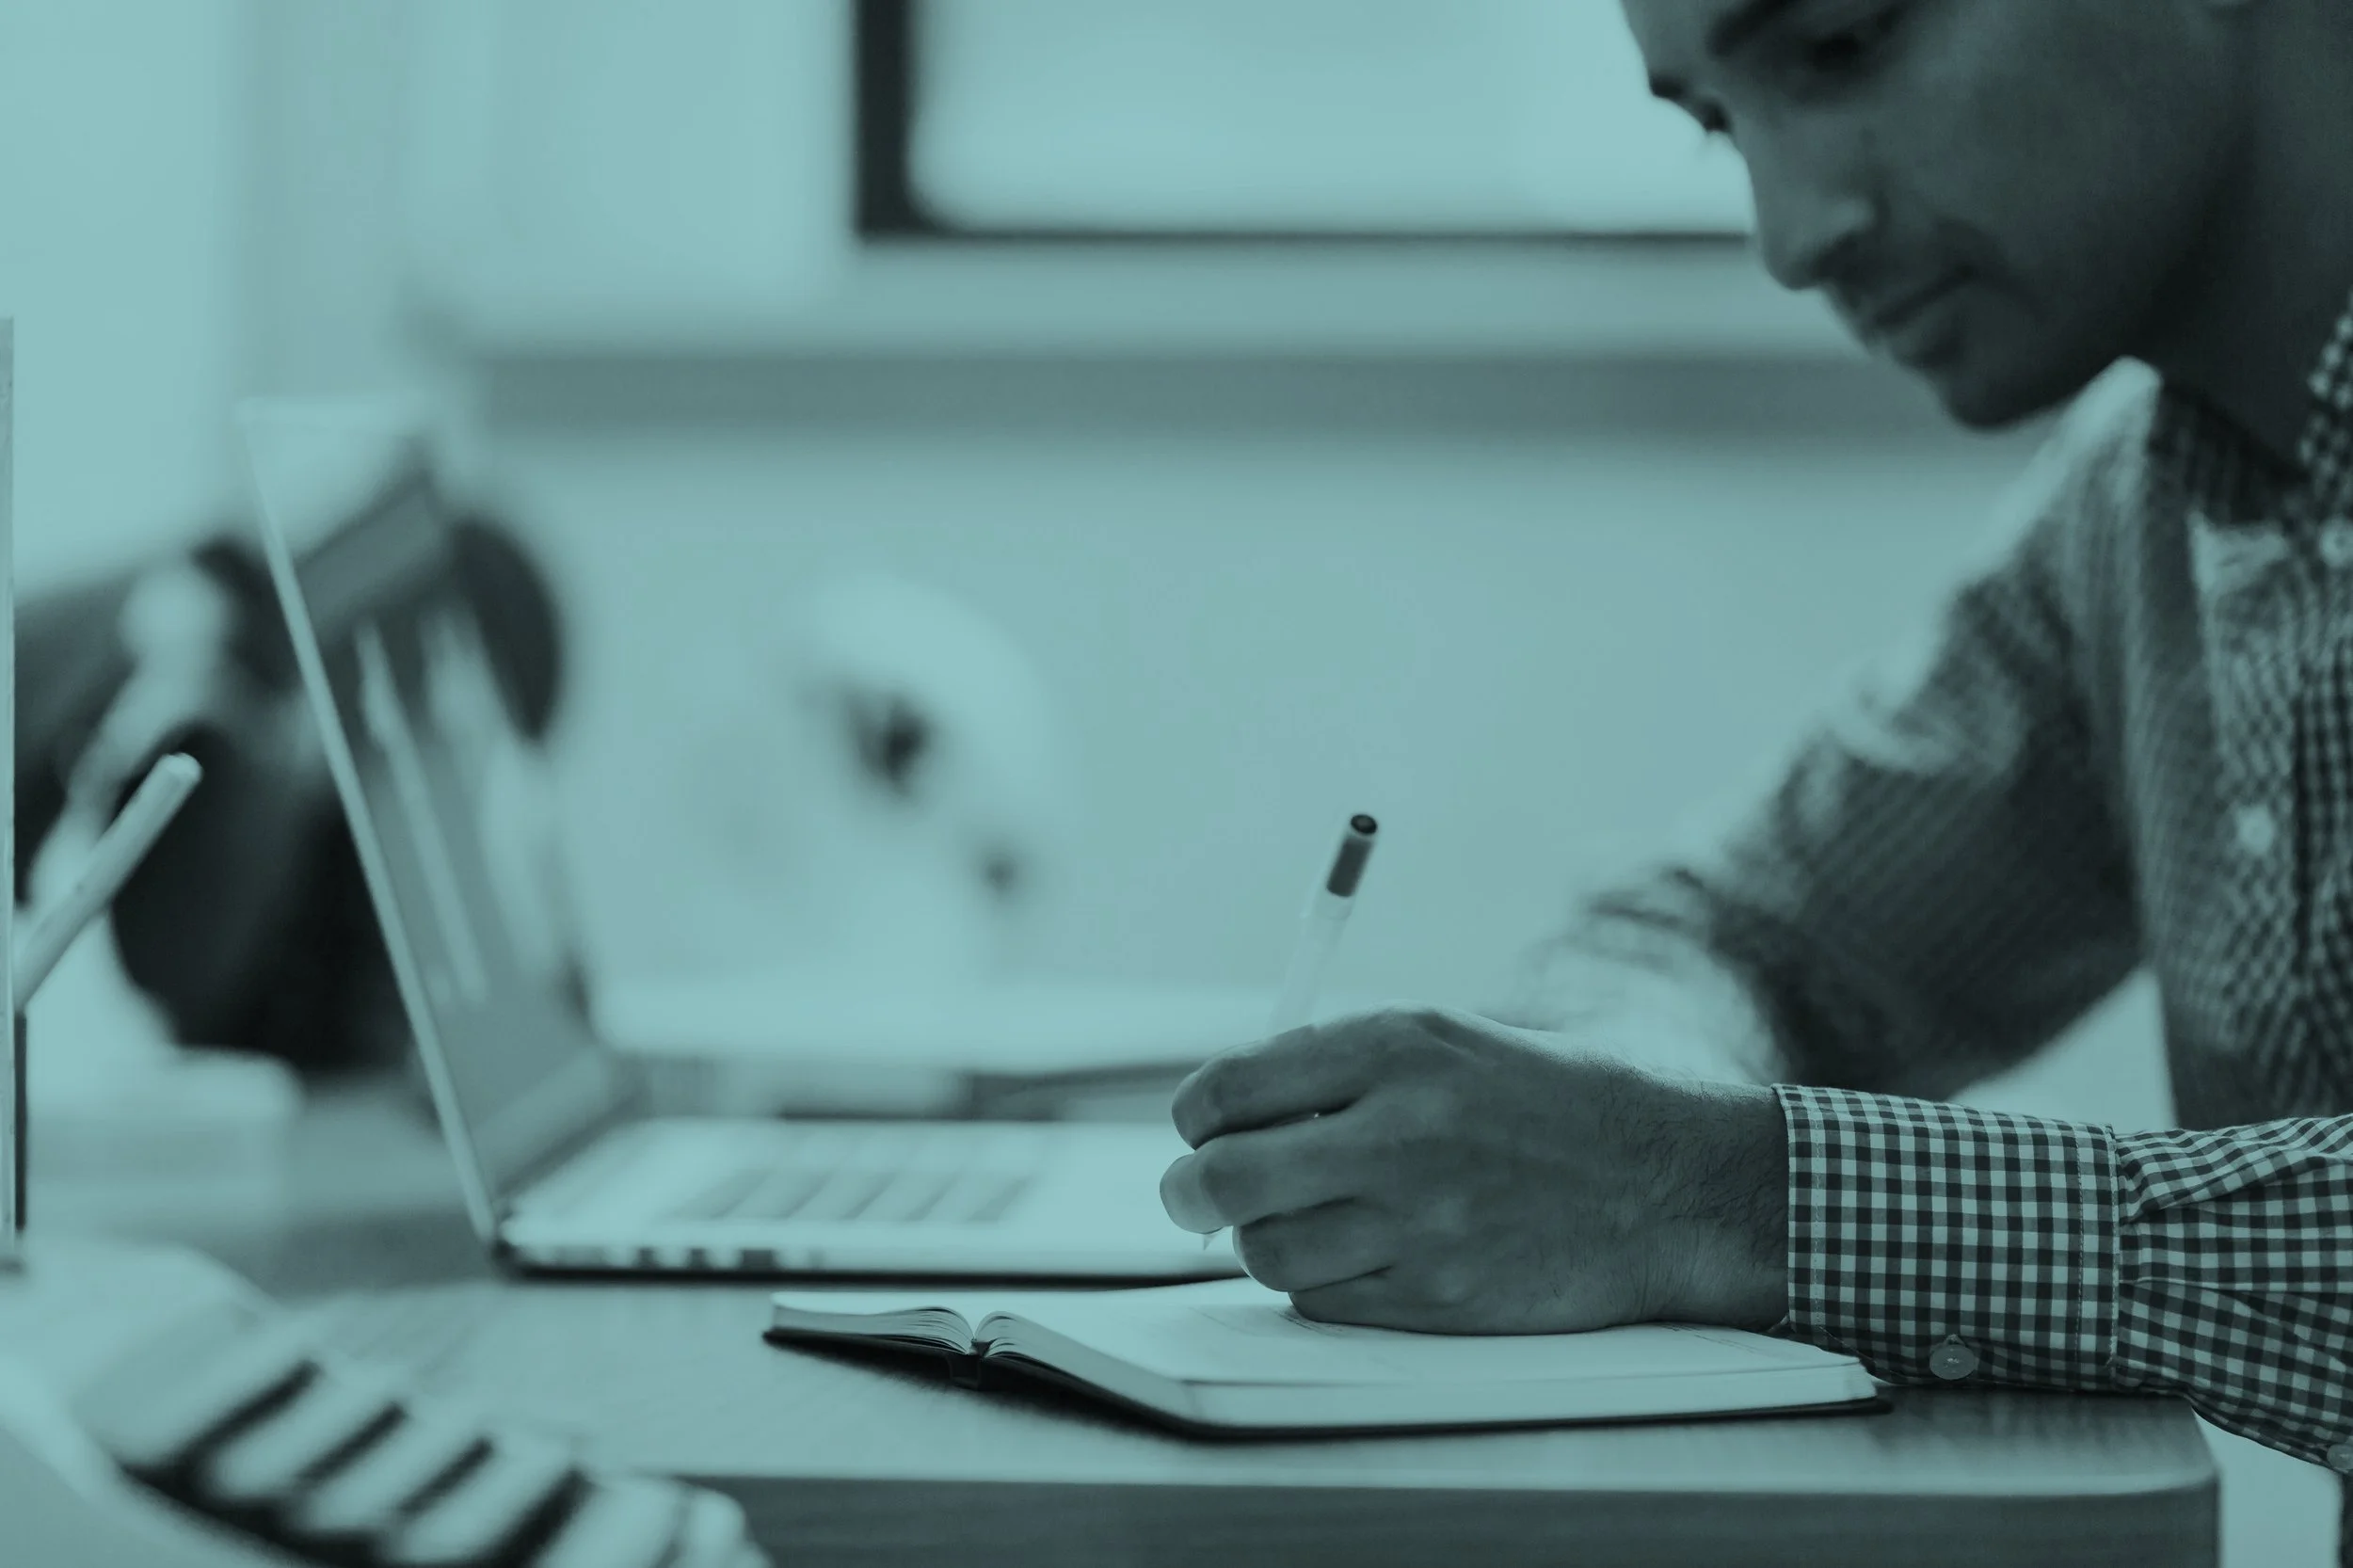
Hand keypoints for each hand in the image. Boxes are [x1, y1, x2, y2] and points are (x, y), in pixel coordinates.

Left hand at [1159, 1004, 1788, 1333]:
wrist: (1668, 1185)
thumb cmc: (1550, 1101)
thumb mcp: (1450, 1039)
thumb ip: (1340, 1064)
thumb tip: (1227, 1105)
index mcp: (1397, 1045)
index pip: (1229, 1087)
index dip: (1197, 1116)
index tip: (1202, 1128)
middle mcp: (1399, 1130)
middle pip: (1223, 1178)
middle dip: (1191, 1190)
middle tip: (1196, 1193)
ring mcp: (1418, 1222)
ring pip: (1263, 1251)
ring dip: (1261, 1239)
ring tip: (1299, 1218)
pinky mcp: (1438, 1298)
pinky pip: (1321, 1301)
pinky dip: (1319, 1282)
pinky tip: (1360, 1253)